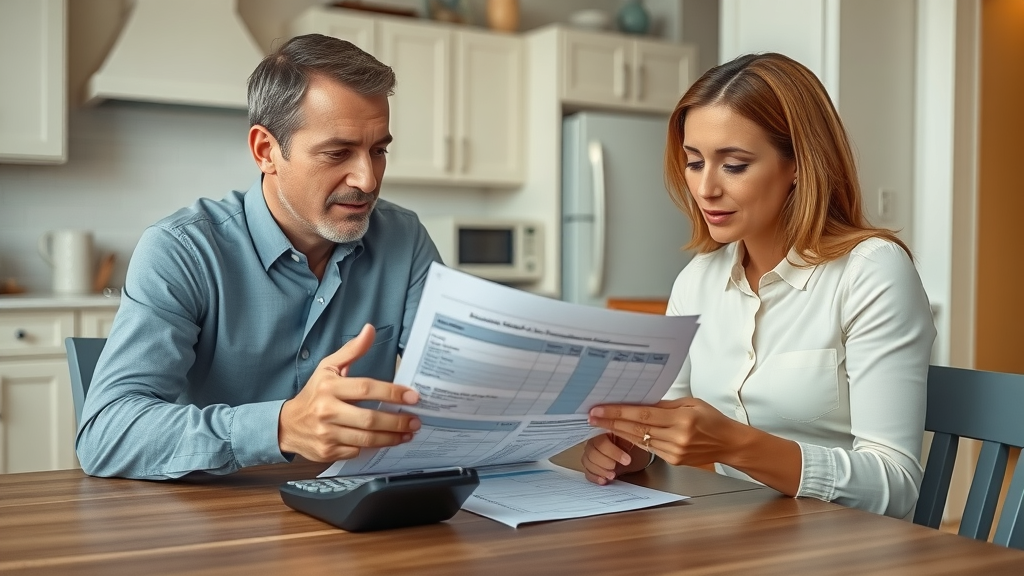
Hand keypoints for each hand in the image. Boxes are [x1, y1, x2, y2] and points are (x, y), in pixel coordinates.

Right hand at [278, 324, 420, 461]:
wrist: (286, 425)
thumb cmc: (313, 394)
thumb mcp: (328, 368)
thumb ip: (352, 350)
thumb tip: (369, 330)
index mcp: (329, 388)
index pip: (366, 389)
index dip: (392, 393)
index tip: (412, 397)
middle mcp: (327, 411)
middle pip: (369, 419)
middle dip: (397, 421)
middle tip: (415, 421)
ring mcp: (327, 434)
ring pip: (366, 439)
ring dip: (391, 438)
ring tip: (408, 434)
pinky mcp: (328, 452)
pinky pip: (357, 452)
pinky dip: (372, 447)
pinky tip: (385, 441)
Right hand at [581, 433, 649, 484]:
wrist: (634, 457)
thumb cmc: (634, 448)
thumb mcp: (634, 443)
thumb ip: (629, 440)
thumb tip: (632, 439)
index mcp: (605, 432)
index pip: (602, 442)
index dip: (614, 452)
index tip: (627, 460)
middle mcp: (594, 441)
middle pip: (592, 453)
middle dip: (605, 463)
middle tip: (616, 468)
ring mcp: (590, 453)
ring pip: (587, 462)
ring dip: (600, 471)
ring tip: (612, 475)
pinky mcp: (589, 465)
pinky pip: (586, 471)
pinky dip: (594, 477)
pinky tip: (603, 480)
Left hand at [588, 398, 740, 466]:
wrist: (729, 444)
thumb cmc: (713, 420)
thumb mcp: (692, 403)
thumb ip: (665, 404)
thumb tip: (640, 401)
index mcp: (682, 419)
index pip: (643, 415)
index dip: (619, 412)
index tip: (600, 409)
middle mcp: (677, 437)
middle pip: (637, 429)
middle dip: (611, 422)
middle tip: (591, 416)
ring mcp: (674, 451)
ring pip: (639, 440)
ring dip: (618, 431)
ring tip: (600, 423)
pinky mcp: (673, 460)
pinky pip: (648, 448)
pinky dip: (633, 439)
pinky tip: (621, 433)